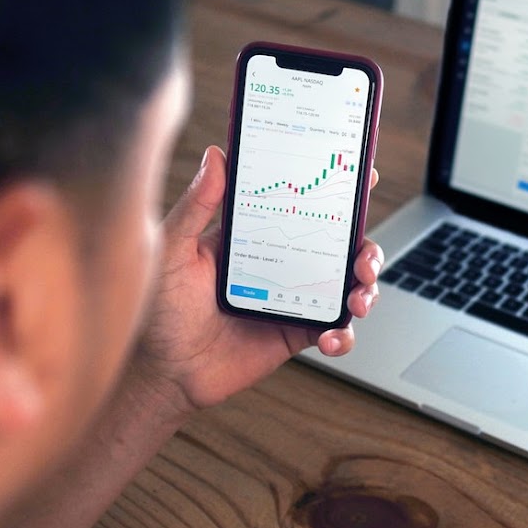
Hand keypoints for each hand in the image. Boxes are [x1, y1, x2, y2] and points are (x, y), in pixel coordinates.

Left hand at [127, 144, 382, 421]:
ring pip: (348, 284)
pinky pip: (336, 330)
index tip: (361, 176)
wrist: (166, 371)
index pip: (304, 203)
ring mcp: (294, 297)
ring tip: (359, 299)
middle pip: (341, 244)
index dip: (337, 190)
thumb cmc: (161, 309)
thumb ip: (196, 205)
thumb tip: (216, 156)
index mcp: (257, 234)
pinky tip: (332, 338)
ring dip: (366, 288)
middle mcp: (282, 262)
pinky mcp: (298, 333)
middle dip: (366, 247)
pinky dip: (344, 335)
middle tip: (364, 258)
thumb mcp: (173, 249)